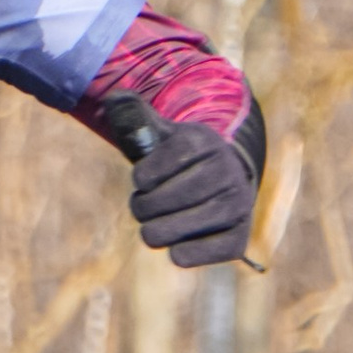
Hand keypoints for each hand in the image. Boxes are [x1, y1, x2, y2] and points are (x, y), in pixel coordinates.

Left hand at [122, 119, 257, 268]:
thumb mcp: (161, 135)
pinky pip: (197, 254)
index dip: (143, 176)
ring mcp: (237, 206)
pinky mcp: (238, 239)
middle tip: (143, 206)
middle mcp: (228, 172)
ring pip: (175, 230)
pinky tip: (176, 246)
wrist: (225, 182)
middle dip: (143, 206)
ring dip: (155, 231)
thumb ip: (135, 118)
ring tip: (155, 225)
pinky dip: (181, 253)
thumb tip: (115, 99)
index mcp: (205, 142)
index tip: (142, 178)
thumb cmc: (181, 161)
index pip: (156, 167)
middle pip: (163, 200)